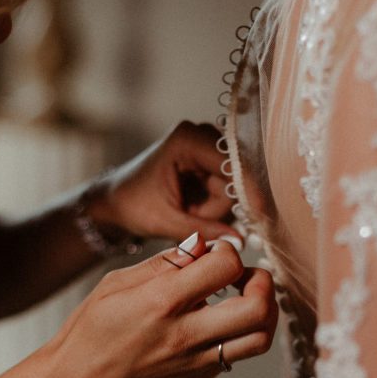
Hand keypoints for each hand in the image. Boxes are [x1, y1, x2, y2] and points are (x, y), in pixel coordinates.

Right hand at [38, 234, 277, 377]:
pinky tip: (217, 323)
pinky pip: (236, 354)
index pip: (226, 265)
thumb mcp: (117, 283)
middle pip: (258, 307)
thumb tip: (203, 244)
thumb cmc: (90, 332)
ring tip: (245, 299)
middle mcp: (184, 334)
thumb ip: (165, 262)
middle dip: (262, 282)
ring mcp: (195, 362)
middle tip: (245, 276)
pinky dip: (238, 333)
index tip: (215, 254)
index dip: (228, 251)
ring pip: (260, 338)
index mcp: (161, 301)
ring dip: (263, 312)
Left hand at [87, 121, 237, 243]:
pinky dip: (214, 206)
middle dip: (219, 206)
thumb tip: (239, 242)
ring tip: (187, 213)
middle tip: (191, 217)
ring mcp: (207, 145)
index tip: (261, 217)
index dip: (247, 191)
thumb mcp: (166, 221)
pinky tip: (193, 208)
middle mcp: (201, 135)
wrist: (115, 200)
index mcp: (187, 140)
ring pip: (233, 187)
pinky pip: (228, 189)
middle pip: (235, 176)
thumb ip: (203, 231)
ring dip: (215, 209)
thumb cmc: (132, 206)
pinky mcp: (210, 159)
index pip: (232, 163)